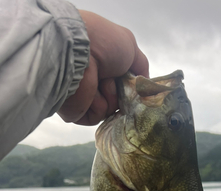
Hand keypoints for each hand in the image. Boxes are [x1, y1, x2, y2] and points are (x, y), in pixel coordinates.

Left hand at [57, 11, 148, 125]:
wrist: (77, 53)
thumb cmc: (103, 43)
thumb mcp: (130, 46)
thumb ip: (141, 65)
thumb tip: (145, 83)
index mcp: (101, 63)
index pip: (121, 81)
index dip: (130, 83)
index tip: (135, 82)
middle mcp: (91, 79)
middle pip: (119, 97)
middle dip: (123, 92)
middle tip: (117, 80)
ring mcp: (83, 96)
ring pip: (110, 109)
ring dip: (111, 97)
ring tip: (101, 82)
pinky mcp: (76, 111)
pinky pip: (98, 116)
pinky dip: (99, 106)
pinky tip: (92, 93)